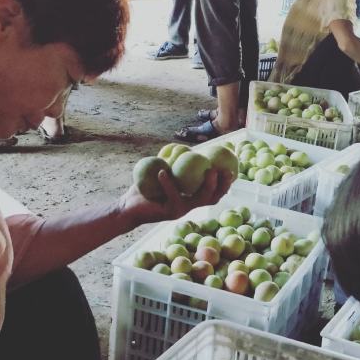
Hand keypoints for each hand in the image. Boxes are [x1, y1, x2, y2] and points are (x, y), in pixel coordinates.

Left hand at [118, 167, 233, 228]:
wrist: (128, 207)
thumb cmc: (145, 188)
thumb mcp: (163, 173)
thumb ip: (175, 163)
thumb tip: (187, 147)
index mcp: (190, 198)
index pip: (214, 192)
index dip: (225, 183)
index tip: (231, 169)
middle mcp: (189, 206)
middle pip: (212, 198)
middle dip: (222, 185)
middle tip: (225, 170)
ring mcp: (181, 210)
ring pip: (199, 199)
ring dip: (207, 185)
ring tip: (209, 170)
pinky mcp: (169, 212)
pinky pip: (172, 195)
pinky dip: (168, 182)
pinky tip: (163, 171)